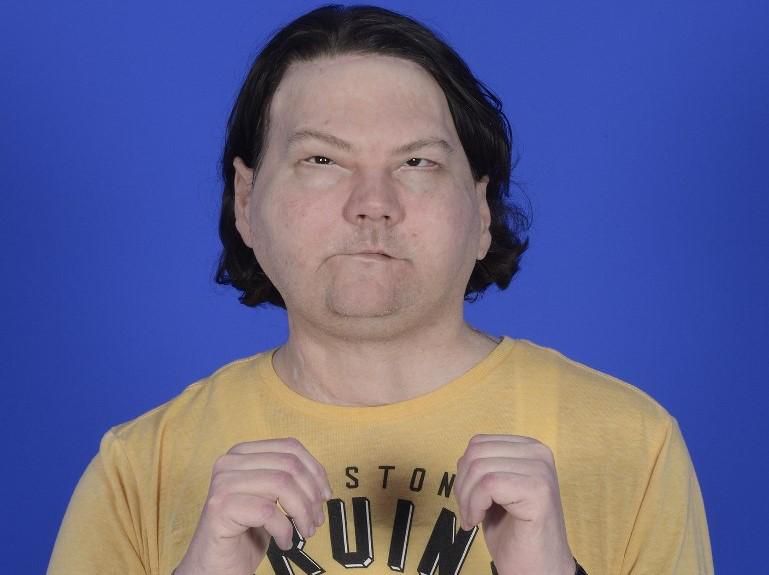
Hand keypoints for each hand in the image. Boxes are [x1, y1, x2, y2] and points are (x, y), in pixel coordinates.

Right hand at [174, 438, 331, 574]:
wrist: (215, 566)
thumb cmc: (245, 532)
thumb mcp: (271, 498)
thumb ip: (289, 480)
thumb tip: (322, 483)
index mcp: (242, 453)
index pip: (290, 447)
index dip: (315, 470)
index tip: (325, 495)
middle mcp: (229, 462)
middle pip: (289, 465)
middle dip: (311, 495)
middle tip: (316, 520)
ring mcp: (222, 483)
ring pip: (281, 484)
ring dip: (302, 512)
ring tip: (305, 531)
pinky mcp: (220, 508)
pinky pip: (268, 511)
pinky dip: (285, 530)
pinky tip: (285, 542)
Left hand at [454, 435, 574, 574]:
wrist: (539, 570)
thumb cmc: (515, 532)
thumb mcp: (495, 489)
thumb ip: (484, 466)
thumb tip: (464, 458)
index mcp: (529, 448)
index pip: (479, 443)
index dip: (464, 471)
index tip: (468, 498)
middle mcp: (539, 453)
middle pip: (477, 453)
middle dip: (462, 484)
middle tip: (468, 511)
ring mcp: (541, 470)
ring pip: (480, 467)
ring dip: (466, 498)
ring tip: (473, 518)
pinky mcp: (538, 490)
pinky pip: (488, 485)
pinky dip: (474, 505)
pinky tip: (479, 521)